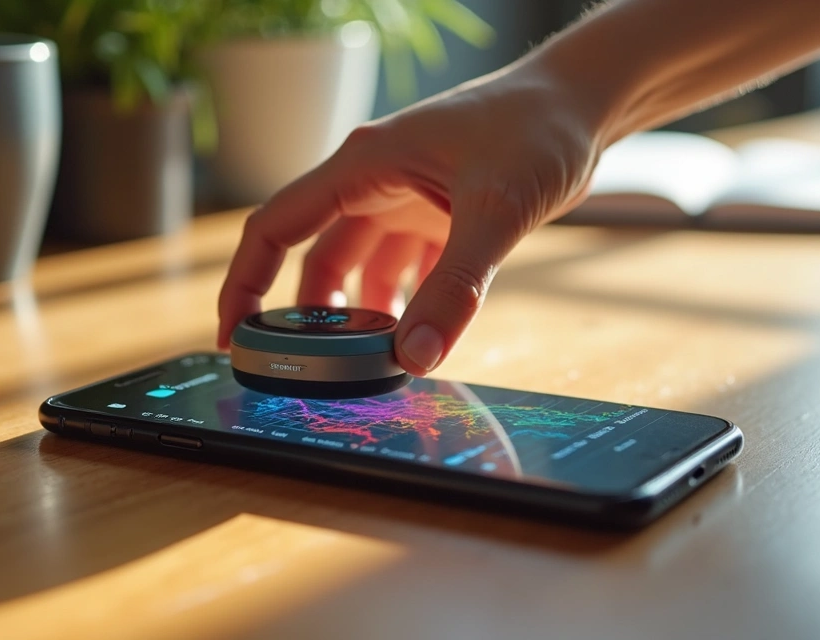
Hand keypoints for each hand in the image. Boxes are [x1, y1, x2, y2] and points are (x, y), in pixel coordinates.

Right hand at [217, 56, 605, 375]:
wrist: (586, 102)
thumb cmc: (537, 128)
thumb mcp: (496, 210)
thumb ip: (455, 288)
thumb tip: (415, 358)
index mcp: (362, 165)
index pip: (274, 226)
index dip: (244, 283)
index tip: (233, 335)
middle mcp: (374, 181)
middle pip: (316, 258)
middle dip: (310, 316)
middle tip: (312, 369)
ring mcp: (407, 198)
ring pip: (362, 268)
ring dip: (362, 314)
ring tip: (368, 362)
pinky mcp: (440, 215)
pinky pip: (406, 269)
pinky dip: (405, 304)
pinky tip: (416, 337)